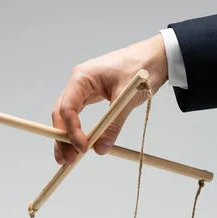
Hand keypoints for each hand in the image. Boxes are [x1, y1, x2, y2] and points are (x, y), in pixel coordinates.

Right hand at [52, 34, 167, 164]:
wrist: (155, 56)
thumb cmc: (141, 68)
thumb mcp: (127, 99)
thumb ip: (113, 124)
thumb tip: (101, 148)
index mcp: (82, 78)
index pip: (67, 108)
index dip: (72, 131)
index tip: (83, 148)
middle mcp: (78, 83)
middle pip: (61, 114)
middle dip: (63, 138)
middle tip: (67, 160)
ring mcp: (83, 90)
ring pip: (67, 116)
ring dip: (66, 138)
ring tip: (67, 159)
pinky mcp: (90, 96)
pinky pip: (77, 115)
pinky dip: (76, 131)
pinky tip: (77, 145)